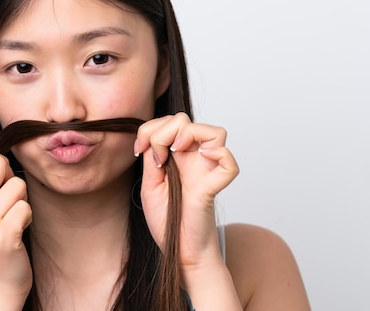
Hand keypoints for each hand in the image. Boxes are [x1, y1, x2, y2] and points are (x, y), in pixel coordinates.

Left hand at [134, 113, 238, 268]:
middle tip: (156, 157)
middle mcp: (195, 159)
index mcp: (178, 156)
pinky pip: (229, 160)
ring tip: (175, 152)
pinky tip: (198, 160)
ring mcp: (207, 170)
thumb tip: (153, 136)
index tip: (140, 150)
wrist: (178, 249)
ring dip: (189, 134)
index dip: (150, 128)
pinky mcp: (215, 185)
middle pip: (186, 120)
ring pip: (215, 132)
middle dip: (163, 130)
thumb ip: (151, 157)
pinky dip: (217, 153)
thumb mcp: (149, 183)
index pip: (170, 122)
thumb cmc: (167, 219)